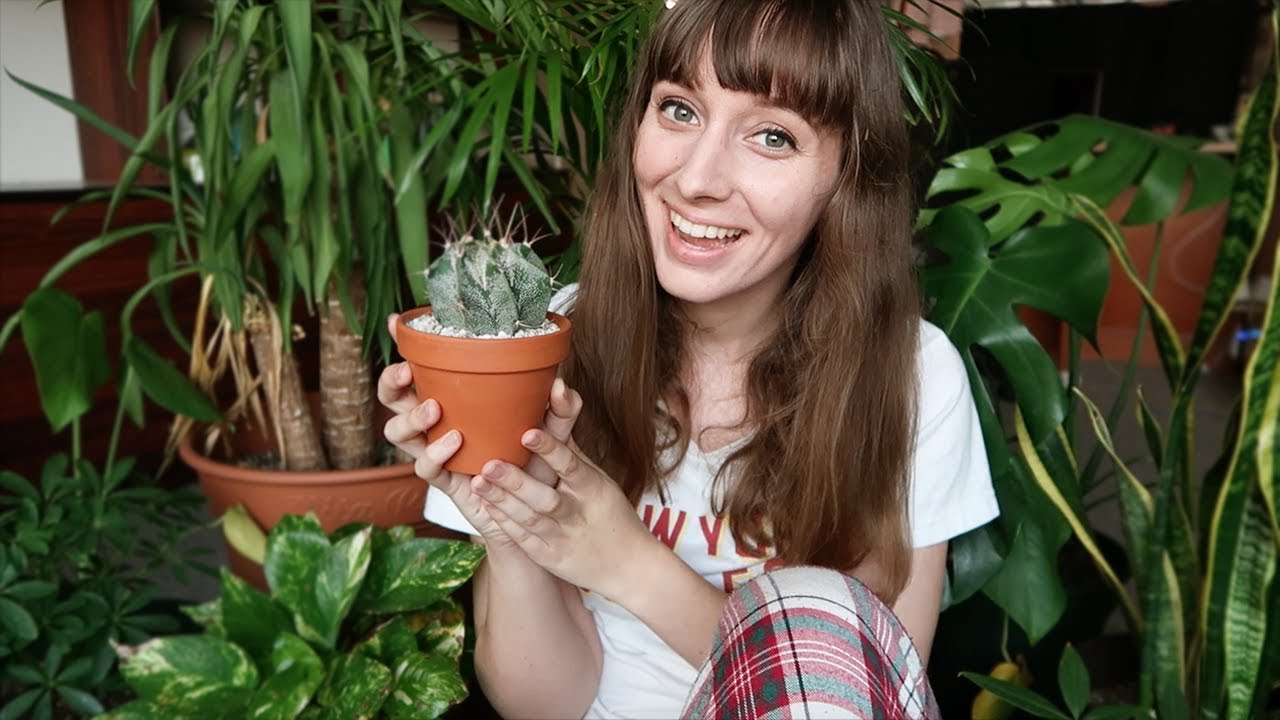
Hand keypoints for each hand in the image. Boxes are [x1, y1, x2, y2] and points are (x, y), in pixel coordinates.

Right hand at [379, 314, 582, 543]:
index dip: (403, 348)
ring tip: (434, 408)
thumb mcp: (554, 431)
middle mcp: (438, 424)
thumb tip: (560, 385)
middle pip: (392, 399)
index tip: (397, 324)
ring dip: (410, 417)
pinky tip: (454, 442)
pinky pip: (425, 468)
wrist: (535, 511)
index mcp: (455, 400)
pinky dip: (435, 453)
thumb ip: (561, 408)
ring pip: (397, 432)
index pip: (420, 369)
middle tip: (408, 373)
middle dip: (391, 383)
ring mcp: (437, 452)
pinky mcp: (445, 481)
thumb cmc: (537, 462)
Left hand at [468, 429, 657, 596]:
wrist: (628, 567)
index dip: (550, 449)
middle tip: (489, 462)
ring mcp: (563, 539)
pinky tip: (486, 506)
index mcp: (594, 490)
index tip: (527, 433)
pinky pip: (524, 539)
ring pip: (530, 519)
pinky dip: (505, 522)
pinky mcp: (550, 558)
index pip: (571, 466)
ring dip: (502, 500)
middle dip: (516, 481)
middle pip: (545, 497)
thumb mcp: (599, 479)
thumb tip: (557, 405)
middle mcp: (579, 514)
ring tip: (478, 481)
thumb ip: (572, 449)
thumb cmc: (611, 513)